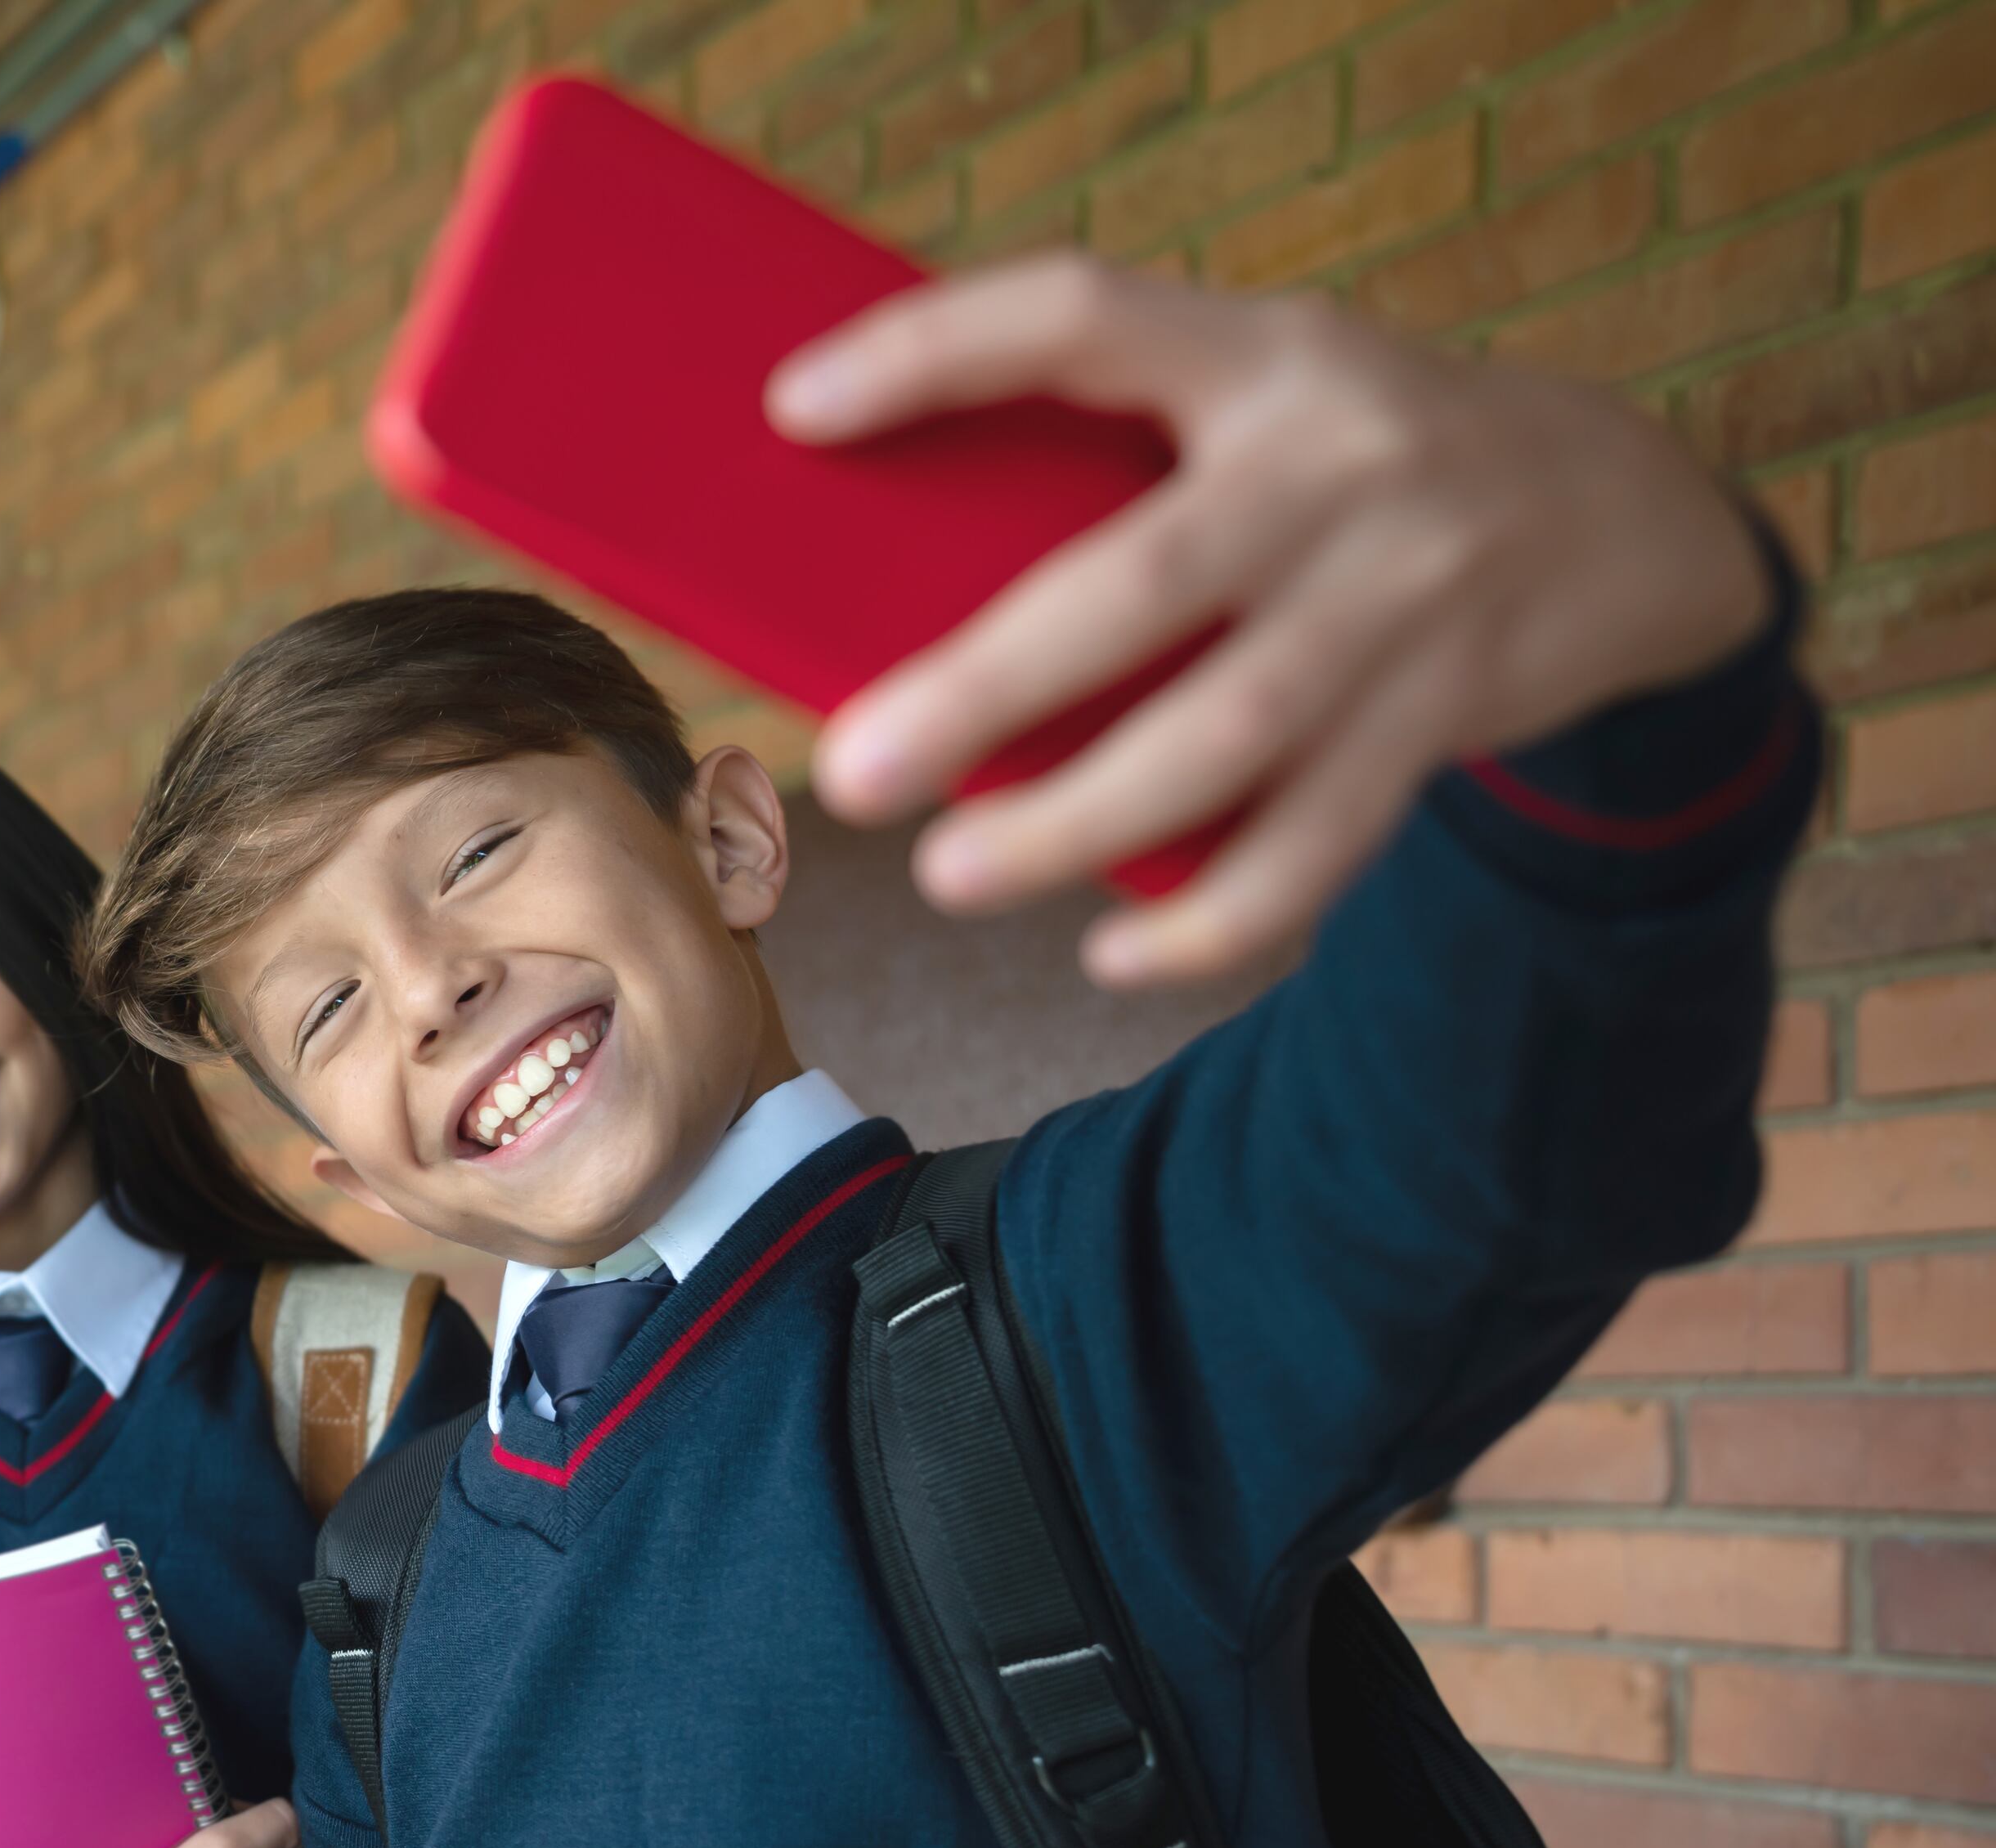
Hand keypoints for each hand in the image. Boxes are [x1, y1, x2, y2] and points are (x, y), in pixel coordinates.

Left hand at [769, 253, 1772, 986]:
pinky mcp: (1452, 710)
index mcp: (1263, 355)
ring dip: (1077, 823)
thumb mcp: (1268, 397)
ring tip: (955, 874)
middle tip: (854, 773)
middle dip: (986, 690)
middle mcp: (1341, 464)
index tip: (796, 409)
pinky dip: (1214, 916)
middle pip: (1143, 587)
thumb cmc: (1357, 464)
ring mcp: (1408, 592)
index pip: (1083, 315)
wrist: (1629, 510)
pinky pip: (1322, 840)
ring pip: (1228, 735)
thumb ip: (1127, 450)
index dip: (937, 348)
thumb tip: (889, 580)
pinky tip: (1116, 954)